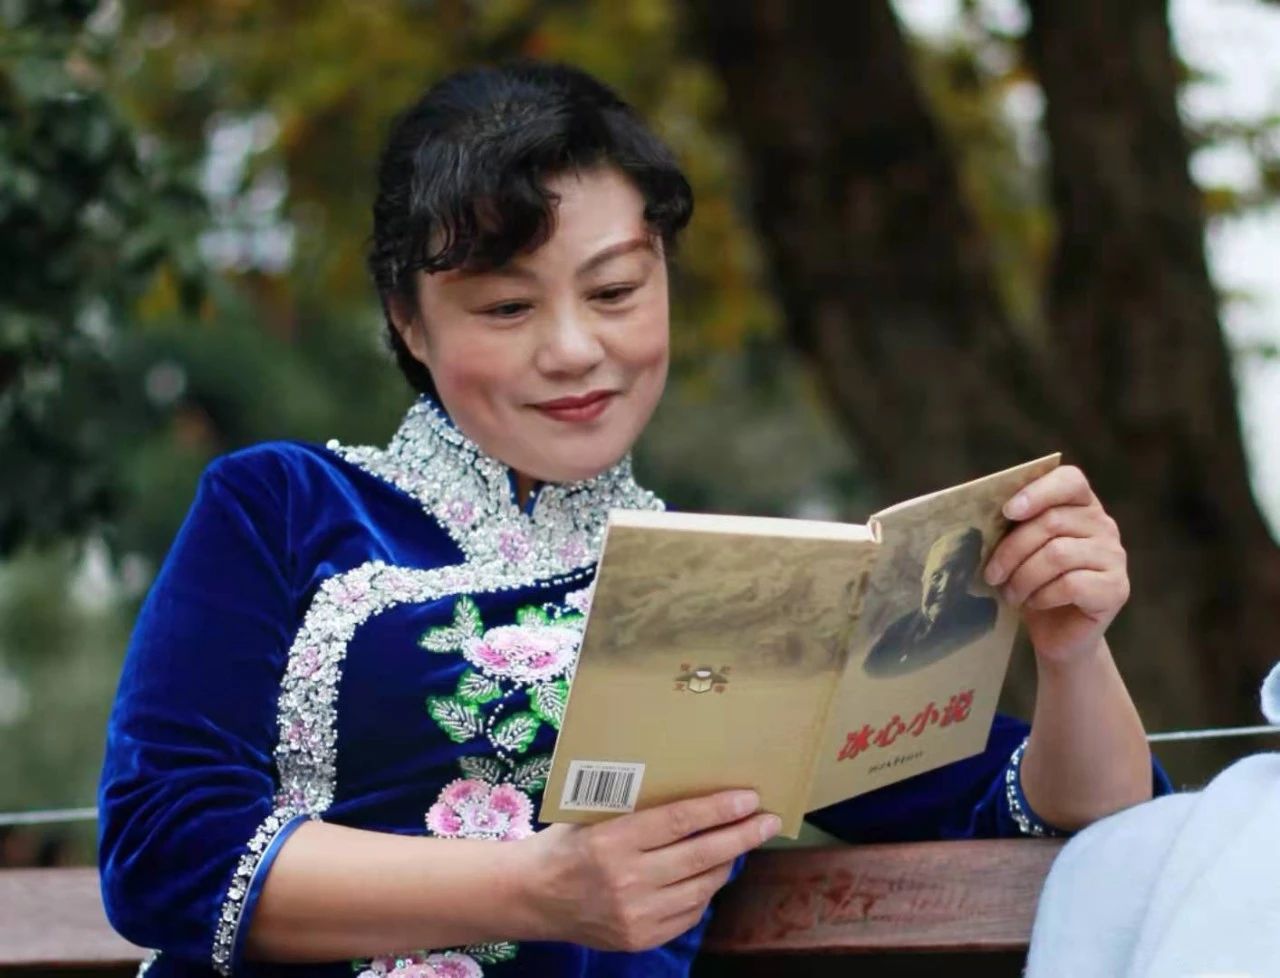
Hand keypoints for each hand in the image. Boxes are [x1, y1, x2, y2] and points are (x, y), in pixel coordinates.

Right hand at [515, 789, 779, 951]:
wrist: (532, 897)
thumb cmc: (564, 842)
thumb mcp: (591, 814)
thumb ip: (635, 807)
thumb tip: (691, 789)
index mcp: (613, 840)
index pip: (680, 821)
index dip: (720, 809)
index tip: (750, 798)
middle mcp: (628, 879)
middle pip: (701, 855)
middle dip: (741, 836)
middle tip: (768, 821)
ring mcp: (637, 914)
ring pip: (702, 887)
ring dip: (727, 863)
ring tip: (742, 843)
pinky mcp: (641, 938)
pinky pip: (689, 913)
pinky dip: (705, 891)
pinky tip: (711, 873)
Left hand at [983, 465, 1128, 665]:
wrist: (1057, 634)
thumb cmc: (1033, 584)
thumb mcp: (1020, 550)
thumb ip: (1014, 526)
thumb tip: (982, 514)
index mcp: (1081, 506)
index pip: (1070, 480)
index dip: (1037, 492)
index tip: (1007, 512)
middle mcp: (1104, 525)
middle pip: (1052, 522)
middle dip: (1012, 550)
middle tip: (992, 574)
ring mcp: (1114, 556)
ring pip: (1058, 554)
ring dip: (1023, 577)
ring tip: (1010, 593)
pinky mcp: (1116, 589)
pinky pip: (1071, 584)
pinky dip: (1043, 595)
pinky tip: (1034, 603)